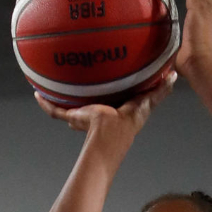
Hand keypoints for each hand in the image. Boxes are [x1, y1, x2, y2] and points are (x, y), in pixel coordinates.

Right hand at [34, 72, 176, 138]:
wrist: (109, 135)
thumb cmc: (129, 123)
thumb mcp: (146, 102)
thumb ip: (159, 91)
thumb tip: (173, 76)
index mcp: (112, 111)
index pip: (108, 99)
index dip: (107, 92)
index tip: (104, 79)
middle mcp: (95, 114)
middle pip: (86, 103)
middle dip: (81, 95)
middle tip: (77, 78)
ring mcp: (82, 117)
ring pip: (68, 106)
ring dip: (59, 97)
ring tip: (52, 82)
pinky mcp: (72, 117)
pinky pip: (54, 110)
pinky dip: (45, 103)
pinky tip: (37, 93)